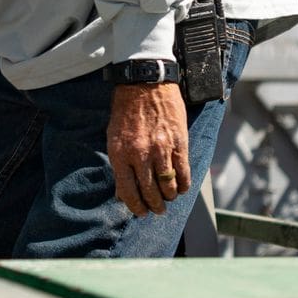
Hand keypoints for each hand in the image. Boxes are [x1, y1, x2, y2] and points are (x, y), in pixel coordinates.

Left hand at [107, 82, 190, 216]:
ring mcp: (161, 150)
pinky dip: (183, 185)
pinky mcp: (178, 144)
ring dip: (169, 197)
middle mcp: (140, 155)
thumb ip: (119, 164)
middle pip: (150, 193)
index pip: (128, 192)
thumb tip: (122, 191)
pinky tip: (181, 188)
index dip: (135, 206)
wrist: (144, 85)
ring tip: (168, 198)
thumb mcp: (113, 137)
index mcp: (120, 155)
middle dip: (154, 206)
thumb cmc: (126, 111)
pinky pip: (183, 173)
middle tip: (157, 210)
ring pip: (168, 186)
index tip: (140, 212)